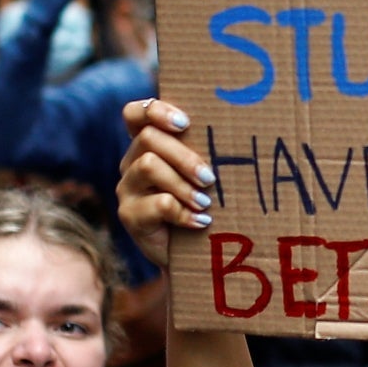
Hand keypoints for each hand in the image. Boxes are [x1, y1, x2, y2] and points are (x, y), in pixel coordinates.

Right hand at [119, 99, 211, 266]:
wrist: (192, 256)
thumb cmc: (204, 206)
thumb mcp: (202, 175)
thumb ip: (206, 152)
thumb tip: (240, 130)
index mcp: (146, 145)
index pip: (135, 114)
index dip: (156, 110)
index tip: (186, 123)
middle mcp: (131, 162)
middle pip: (149, 138)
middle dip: (184, 156)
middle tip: (209, 178)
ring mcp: (127, 188)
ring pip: (148, 166)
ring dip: (183, 184)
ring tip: (205, 202)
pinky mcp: (130, 215)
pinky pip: (157, 203)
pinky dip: (183, 212)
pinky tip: (200, 221)